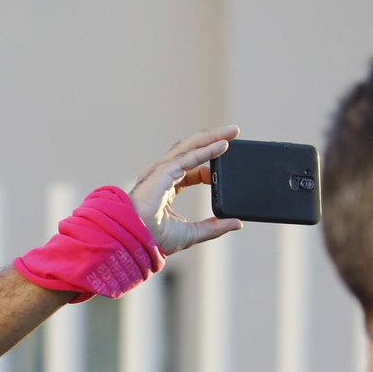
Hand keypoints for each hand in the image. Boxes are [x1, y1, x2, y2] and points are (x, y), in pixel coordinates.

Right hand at [130, 125, 242, 255]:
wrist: (135, 240)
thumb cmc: (153, 238)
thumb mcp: (192, 233)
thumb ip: (214, 227)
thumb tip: (236, 223)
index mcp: (166, 187)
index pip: (191, 169)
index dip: (208, 168)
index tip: (224, 171)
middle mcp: (163, 175)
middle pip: (191, 150)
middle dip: (213, 140)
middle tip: (233, 132)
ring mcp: (161, 171)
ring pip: (190, 147)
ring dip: (212, 137)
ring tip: (232, 131)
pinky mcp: (162, 172)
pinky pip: (188, 157)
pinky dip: (206, 150)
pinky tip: (222, 145)